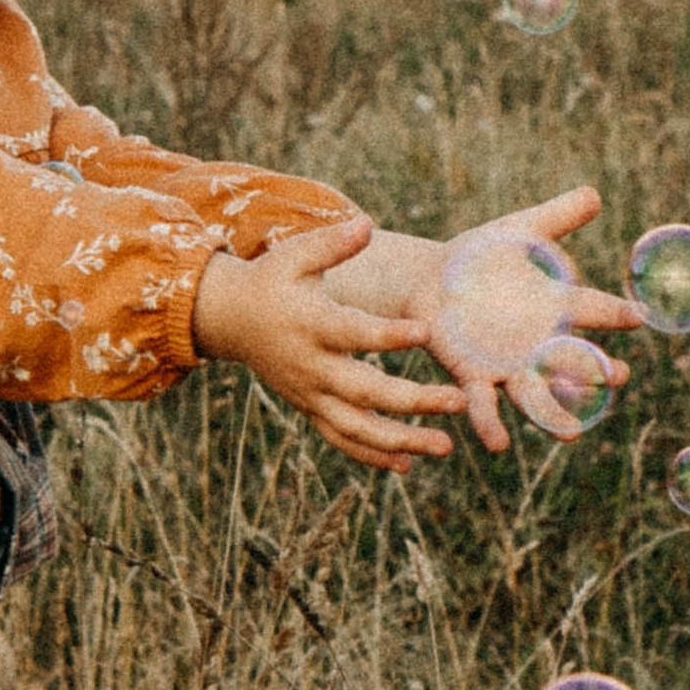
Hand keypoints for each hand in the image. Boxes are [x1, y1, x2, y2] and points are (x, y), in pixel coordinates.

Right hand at [190, 216, 470, 471]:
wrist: (231, 320)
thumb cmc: (273, 279)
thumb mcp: (295, 255)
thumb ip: (332, 244)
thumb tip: (367, 225)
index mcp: (311, 323)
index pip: (353, 333)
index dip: (388, 336)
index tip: (427, 333)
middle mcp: (311, 366)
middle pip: (365, 391)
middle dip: (413, 401)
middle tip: (458, 403)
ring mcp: (310, 393)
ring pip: (356, 427)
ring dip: (401, 441)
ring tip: (445, 447)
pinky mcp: (309, 408)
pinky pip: (340, 439)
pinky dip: (371, 455)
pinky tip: (407, 465)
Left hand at [338, 191, 639, 449]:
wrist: (433, 280)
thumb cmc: (485, 256)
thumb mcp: (520, 232)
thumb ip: (556, 217)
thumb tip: (594, 193)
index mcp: (556, 307)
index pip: (592, 310)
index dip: (614, 313)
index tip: (640, 315)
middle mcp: (539, 344)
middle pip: (574, 362)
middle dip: (594, 371)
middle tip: (617, 376)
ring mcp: (508, 366)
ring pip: (537, 395)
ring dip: (555, 415)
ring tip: (573, 435)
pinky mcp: (473, 377)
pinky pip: (484, 406)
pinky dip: (490, 424)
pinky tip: (499, 444)